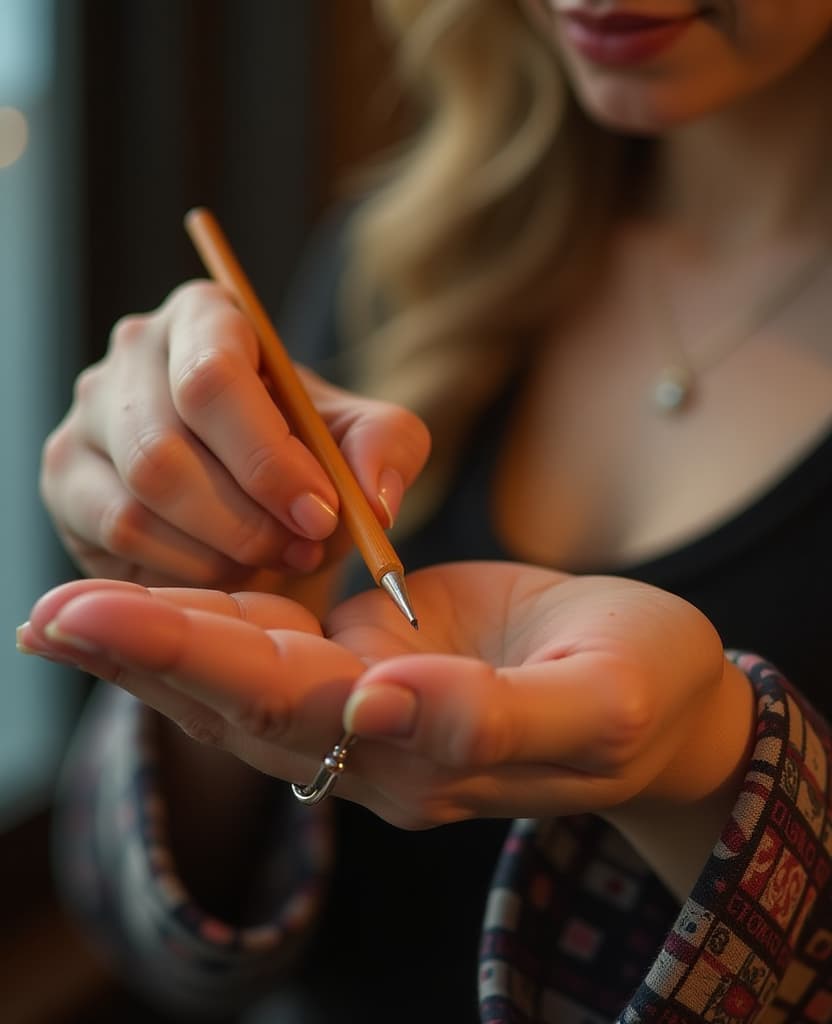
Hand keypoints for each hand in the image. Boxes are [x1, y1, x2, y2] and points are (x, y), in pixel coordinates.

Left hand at [19, 563, 751, 843]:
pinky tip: (149, 601)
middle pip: (242, 699)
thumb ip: (494, 721)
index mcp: (425, 759)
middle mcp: (374, 747)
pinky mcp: (368, 665)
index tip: (97, 619)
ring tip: (60, 612)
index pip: (292, 707)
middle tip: (49, 615)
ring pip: (243, 679)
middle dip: (144, 652)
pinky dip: (207, 621)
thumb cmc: (644, 689)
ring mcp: (366, 708)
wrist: (653, 694)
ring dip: (154, 643)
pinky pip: (274, 647)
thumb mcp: (598, 704)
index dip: (196, 659)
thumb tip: (383, 701)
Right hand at [40, 281, 429, 589]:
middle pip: (166, 449)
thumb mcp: (363, 439)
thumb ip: (386, 449)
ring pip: (140, 500)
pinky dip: (186, 568)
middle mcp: (132, 355)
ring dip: (223, 549)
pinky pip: (118, 536)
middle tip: (305, 548)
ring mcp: (88, 416)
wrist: (259, 490)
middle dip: (249, 519)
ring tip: (277, 558)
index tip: (322, 514)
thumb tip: (373, 499)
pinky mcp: (67, 480)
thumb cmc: (307, 450)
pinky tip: (229, 567)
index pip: (212, 380)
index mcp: (206, 317)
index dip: (268, 459)